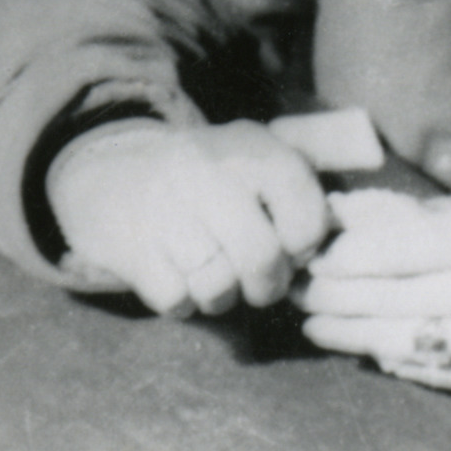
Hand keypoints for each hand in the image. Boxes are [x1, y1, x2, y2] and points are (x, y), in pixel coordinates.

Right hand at [47, 119, 329, 316]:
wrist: (103, 174)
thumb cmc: (201, 182)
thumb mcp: (251, 161)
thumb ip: (301, 187)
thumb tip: (347, 221)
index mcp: (251, 147)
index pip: (307, 216)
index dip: (304, 247)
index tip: (290, 247)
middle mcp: (207, 169)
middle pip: (261, 258)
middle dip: (265, 286)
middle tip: (256, 283)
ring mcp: (163, 205)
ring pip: (217, 286)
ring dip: (219, 296)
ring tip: (209, 276)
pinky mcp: (128, 243)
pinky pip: (176, 300)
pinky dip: (181, 302)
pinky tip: (174, 276)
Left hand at [296, 187, 450, 402]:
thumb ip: (430, 212)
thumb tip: (349, 215)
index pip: (395, 249)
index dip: (342, 257)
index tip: (308, 256)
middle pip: (390, 298)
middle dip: (332, 297)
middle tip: (293, 293)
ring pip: (402, 341)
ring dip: (348, 335)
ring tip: (313, 324)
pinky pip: (430, 371)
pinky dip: (391, 358)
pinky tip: (364, 346)